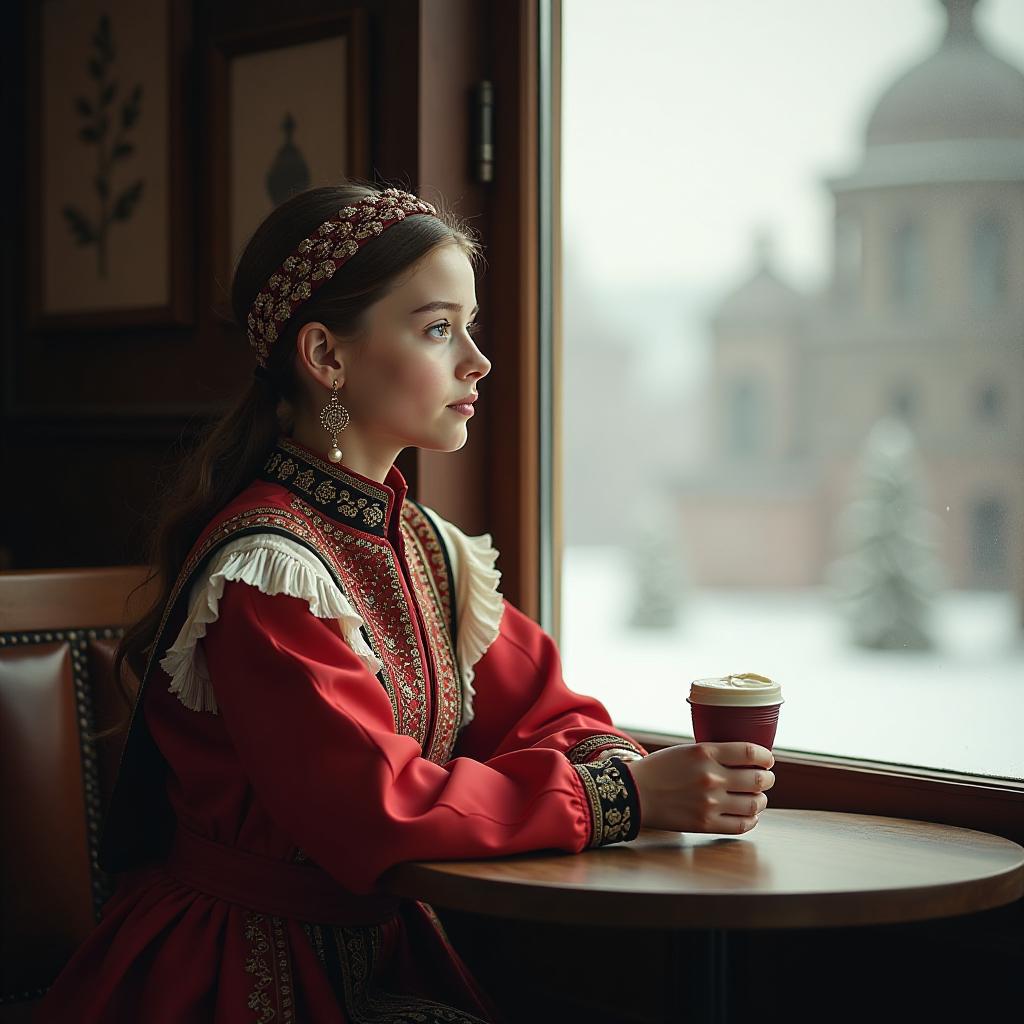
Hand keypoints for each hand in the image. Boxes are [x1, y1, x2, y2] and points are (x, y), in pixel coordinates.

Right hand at [621, 742, 774, 834]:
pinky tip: (749, 815)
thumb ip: (714, 755)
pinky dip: (751, 820)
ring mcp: (710, 803)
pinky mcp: (706, 824)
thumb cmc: (659, 769)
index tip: (768, 760)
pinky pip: (741, 825)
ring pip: (754, 804)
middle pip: (758, 780)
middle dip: (767, 779)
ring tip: (758, 798)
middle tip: (766, 779)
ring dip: (761, 800)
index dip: (766, 757)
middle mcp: (711, 777)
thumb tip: (745, 761)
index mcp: (705, 753)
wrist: (634, 793)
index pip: (751, 753)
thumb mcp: (686, 751)